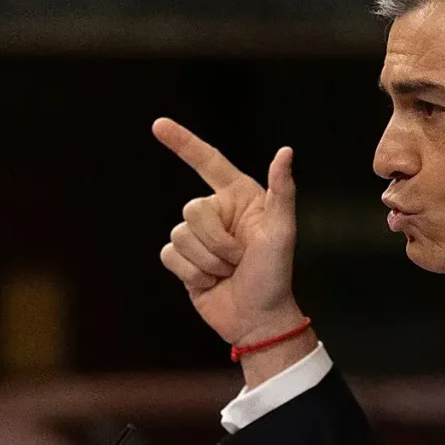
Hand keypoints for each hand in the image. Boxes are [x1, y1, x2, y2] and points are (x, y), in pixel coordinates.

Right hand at [153, 117, 305, 347]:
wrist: (258, 319)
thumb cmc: (275, 274)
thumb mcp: (283, 232)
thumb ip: (282, 191)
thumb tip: (285, 151)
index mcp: (241, 198)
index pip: (208, 162)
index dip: (183, 143)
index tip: (158, 125)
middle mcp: (218, 213)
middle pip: (192, 208)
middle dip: (216, 241)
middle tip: (240, 259)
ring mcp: (199, 237)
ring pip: (179, 234)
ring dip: (207, 261)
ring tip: (228, 272)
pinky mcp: (184, 261)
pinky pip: (169, 255)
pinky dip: (191, 273)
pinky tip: (211, 282)